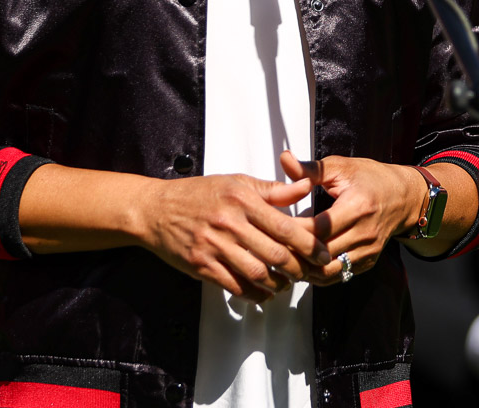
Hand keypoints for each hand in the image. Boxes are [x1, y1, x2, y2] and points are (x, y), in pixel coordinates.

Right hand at [135, 173, 327, 302]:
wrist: (156, 210)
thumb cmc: (199, 194)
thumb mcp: (236, 183)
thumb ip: (273, 189)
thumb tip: (306, 187)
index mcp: (242, 200)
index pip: (285, 226)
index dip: (309, 244)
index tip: (322, 254)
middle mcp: (230, 223)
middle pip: (274, 253)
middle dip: (298, 269)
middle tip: (309, 274)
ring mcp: (214, 246)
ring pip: (256, 273)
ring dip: (277, 284)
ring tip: (286, 284)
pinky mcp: (201, 265)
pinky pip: (233, 286)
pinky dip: (253, 294)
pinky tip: (263, 294)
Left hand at [279, 150, 421, 284]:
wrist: (403, 197)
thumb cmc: (371, 178)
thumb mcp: (342, 166)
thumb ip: (311, 168)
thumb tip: (285, 159)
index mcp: (358, 206)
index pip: (319, 228)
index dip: (294, 229)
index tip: (274, 225)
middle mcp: (365, 233)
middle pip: (322, 253)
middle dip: (294, 251)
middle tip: (270, 245)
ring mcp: (368, 251)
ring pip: (328, 270)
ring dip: (305, 267)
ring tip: (283, 258)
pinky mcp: (367, 262)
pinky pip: (339, 275)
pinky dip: (318, 274)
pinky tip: (302, 264)